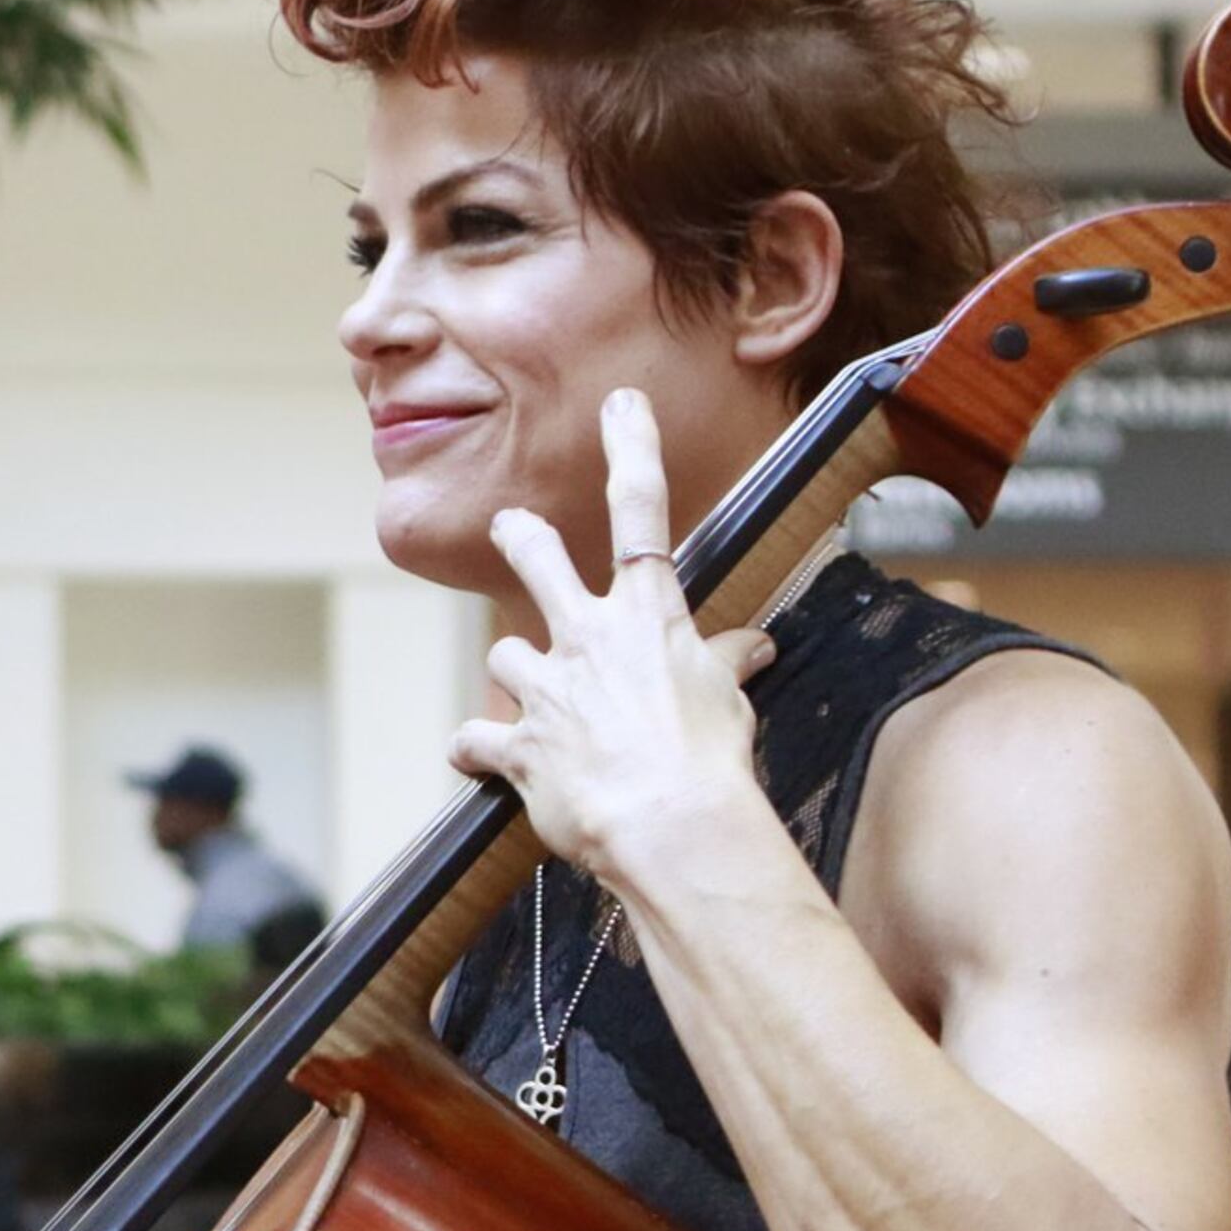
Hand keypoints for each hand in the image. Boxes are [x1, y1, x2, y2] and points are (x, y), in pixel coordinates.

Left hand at [448, 389, 778, 888]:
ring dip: (518, 674)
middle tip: (510, 525)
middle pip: (540, 557)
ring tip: (536, 704)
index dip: (631, 449)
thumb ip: (726, 663)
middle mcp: (588, 637)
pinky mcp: (517, 745)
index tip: (619, 404)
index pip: (643, 511)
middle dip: (521, 535)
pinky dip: (476, 748)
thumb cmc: (710, 762)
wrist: (670, 825)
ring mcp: (546, 689)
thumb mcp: (729, 700)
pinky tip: (476, 758)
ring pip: (508, 653)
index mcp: (647, 615)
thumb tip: (754, 645)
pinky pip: (475, 738)